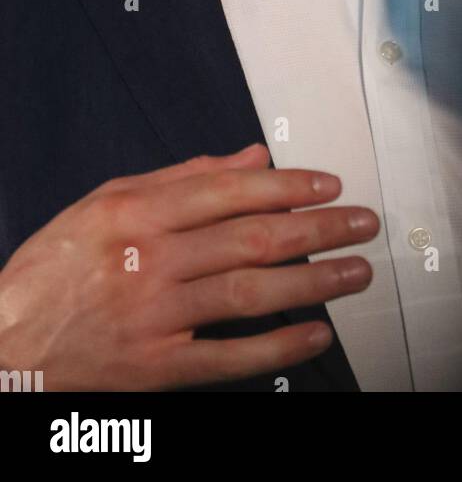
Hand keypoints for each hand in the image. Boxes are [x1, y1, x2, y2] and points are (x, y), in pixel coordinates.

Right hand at [0, 142, 377, 390]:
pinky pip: (228, 357)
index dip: (289, 186)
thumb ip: (181, 177)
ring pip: (250, 293)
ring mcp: (154, 317)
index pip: (230, 191)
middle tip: (362, 223)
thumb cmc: (54, 270)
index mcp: (136, 212)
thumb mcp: (105, 202)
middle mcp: (149, 261)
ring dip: (314, 282)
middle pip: (252, 239)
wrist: (4, 346)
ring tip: (356, 272)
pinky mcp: (155, 367)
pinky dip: (277, 348)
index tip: (330, 186)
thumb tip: (250, 159)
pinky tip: (316, 335)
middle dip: (318, 229)